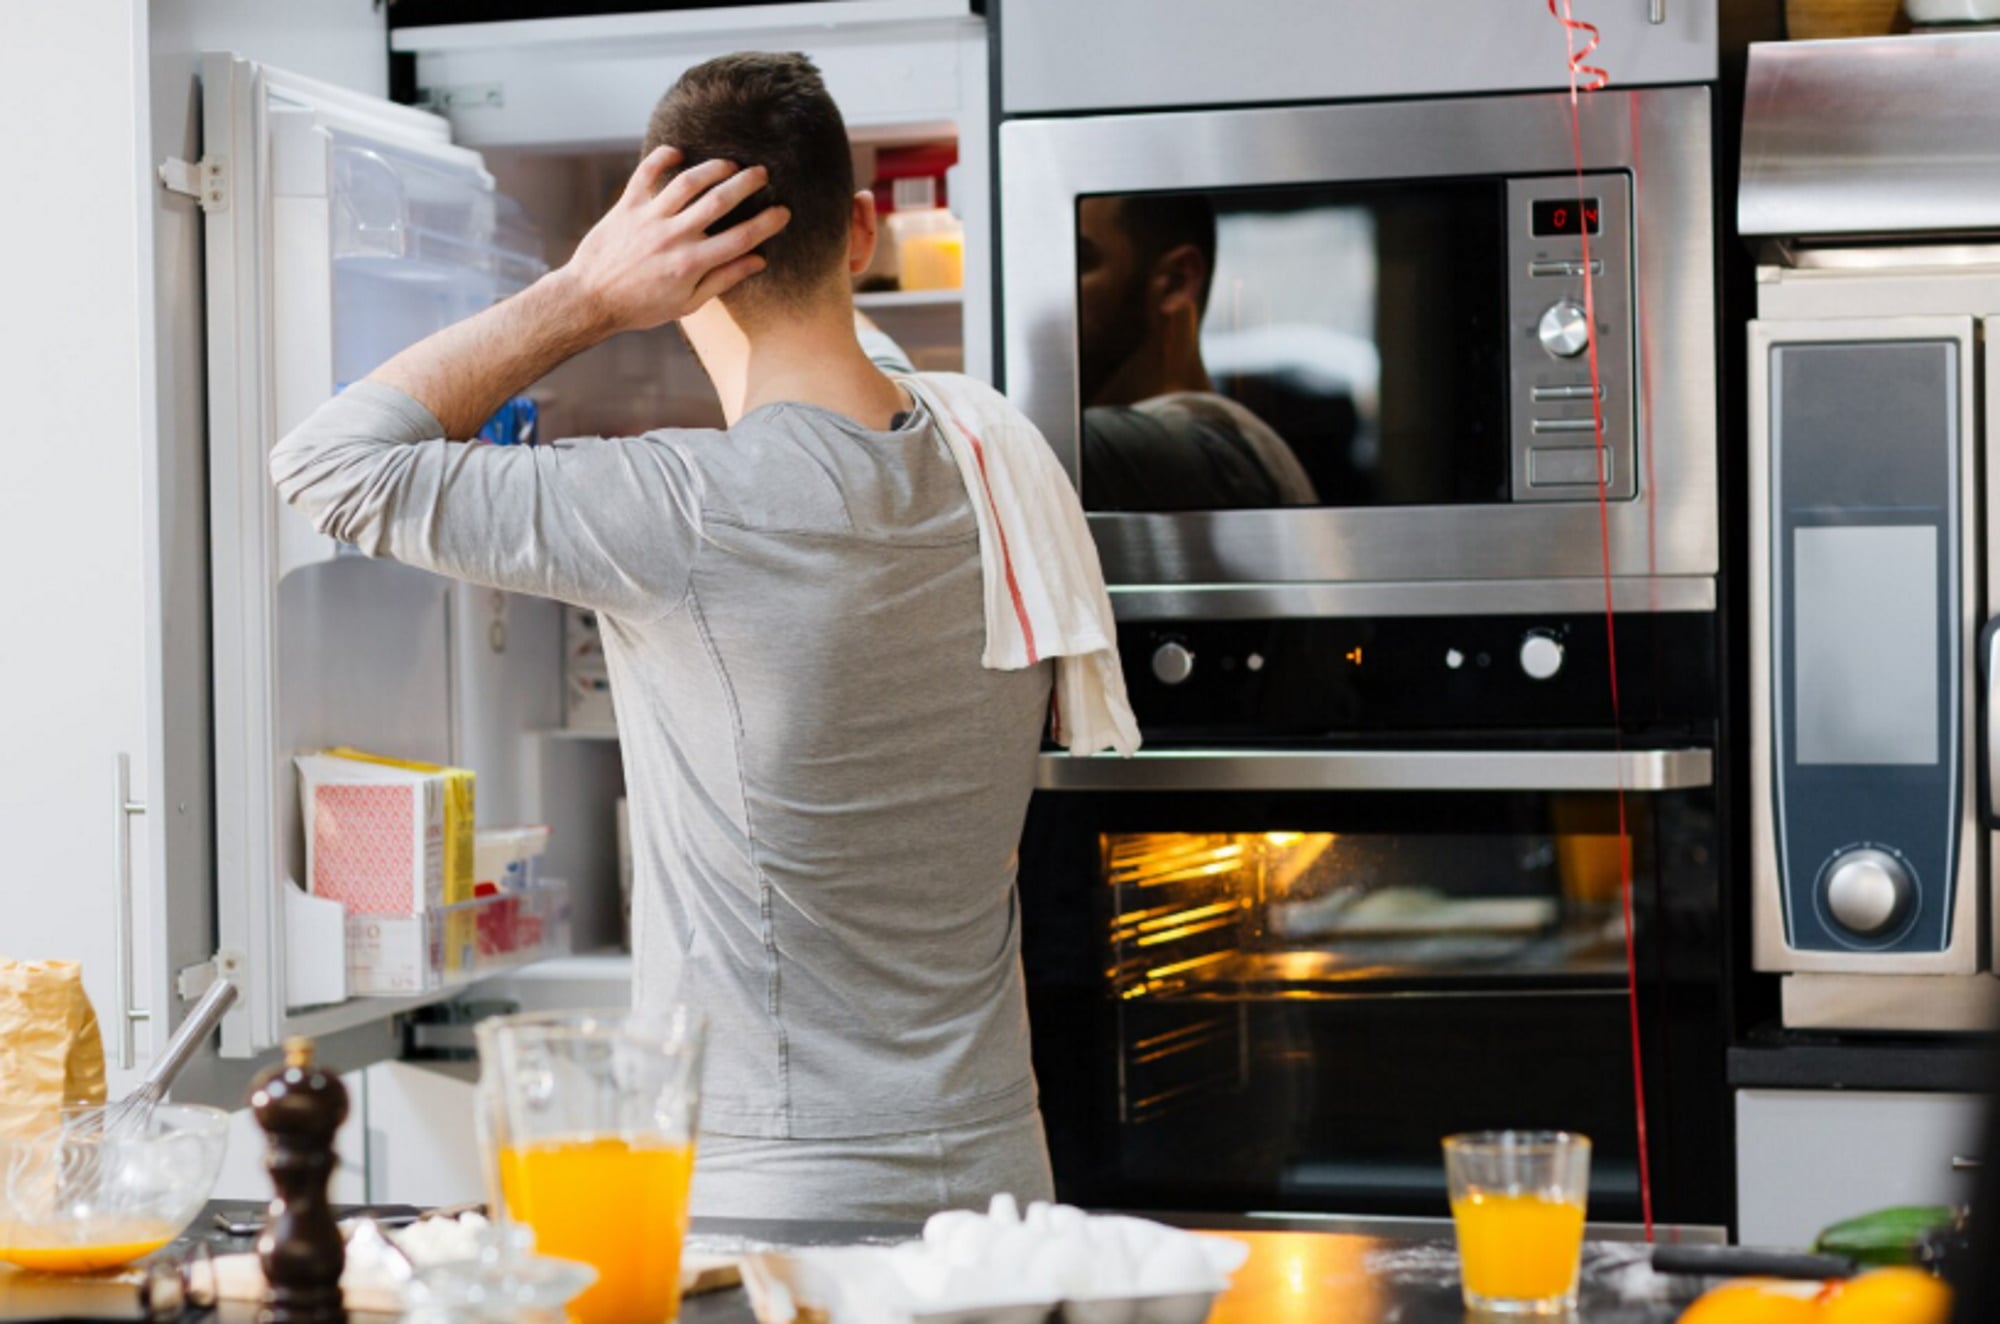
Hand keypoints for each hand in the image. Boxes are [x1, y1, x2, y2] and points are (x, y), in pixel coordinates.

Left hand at [558, 146, 790, 335]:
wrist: (590, 300)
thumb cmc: (642, 307)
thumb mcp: (687, 304)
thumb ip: (723, 279)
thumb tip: (758, 261)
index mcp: (691, 264)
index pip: (740, 238)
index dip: (766, 224)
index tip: (783, 212)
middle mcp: (673, 237)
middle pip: (719, 201)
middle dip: (746, 183)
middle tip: (762, 174)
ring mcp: (648, 219)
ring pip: (687, 182)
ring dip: (713, 168)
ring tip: (730, 164)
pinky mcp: (626, 207)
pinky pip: (645, 173)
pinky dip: (661, 158)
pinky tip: (678, 152)